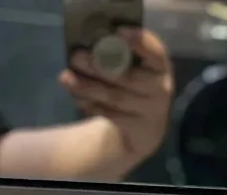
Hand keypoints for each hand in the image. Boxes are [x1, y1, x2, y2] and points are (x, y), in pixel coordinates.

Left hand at [59, 28, 173, 166]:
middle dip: (100, 67)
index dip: (140, 41)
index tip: (119, 32)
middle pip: (129, 77)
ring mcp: (151, 112)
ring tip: (66, 79)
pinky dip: (92, 106)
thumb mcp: (134, 69)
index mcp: (159, 66)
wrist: (145, 128)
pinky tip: (78, 98)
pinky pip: (112, 115)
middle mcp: (160, 89)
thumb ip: (119, 56)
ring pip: (115, 97)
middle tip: (76, 57)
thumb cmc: (134, 87)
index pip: (156, 52)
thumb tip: (89, 46)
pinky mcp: (139, 129)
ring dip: (88, 88)